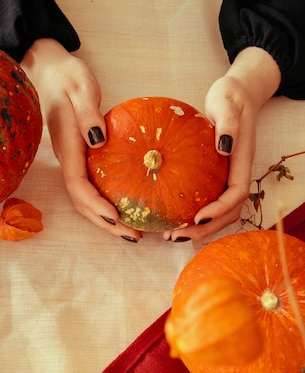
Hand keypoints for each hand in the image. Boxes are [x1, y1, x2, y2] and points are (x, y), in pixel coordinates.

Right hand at [22, 39, 141, 241]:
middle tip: (132, 236)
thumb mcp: (80, 88)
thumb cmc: (68, 78)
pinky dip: (106, 204)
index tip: (114, 217)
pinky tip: (125, 209)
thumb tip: (99, 140)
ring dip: (105, 219)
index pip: (77, 185)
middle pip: (82, 202)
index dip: (94, 204)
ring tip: (131, 232)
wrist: (51, 72)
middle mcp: (68, 160)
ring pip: (85, 199)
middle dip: (105, 223)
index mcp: (68, 147)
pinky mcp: (80, 160)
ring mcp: (73, 162)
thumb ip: (88, 114)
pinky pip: (91, 189)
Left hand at [163, 47, 281, 241]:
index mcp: (242, 160)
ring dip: (199, 227)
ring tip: (172, 235)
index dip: (219, 210)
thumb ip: (227, 125)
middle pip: (229, 212)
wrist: (235, 94)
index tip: (197, 217)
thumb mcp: (227, 104)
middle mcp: (237, 173)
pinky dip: (195, 216)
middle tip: (178, 236)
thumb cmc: (230, 97)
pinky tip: (174, 219)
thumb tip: (223, 148)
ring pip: (220, 212)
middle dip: (206, 228)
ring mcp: (228, 176)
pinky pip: (210, 202)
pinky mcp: (217, 177)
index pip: (236, 194)